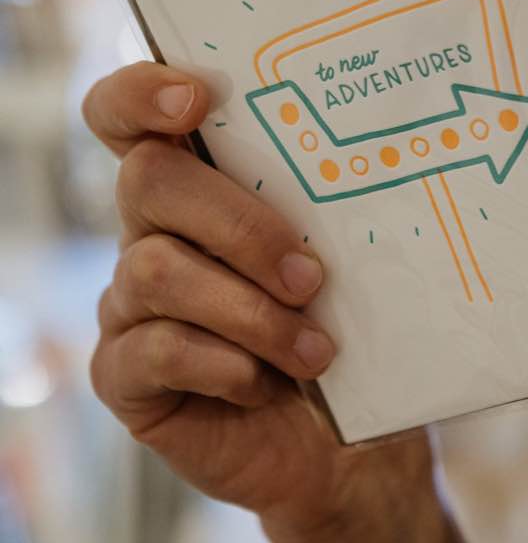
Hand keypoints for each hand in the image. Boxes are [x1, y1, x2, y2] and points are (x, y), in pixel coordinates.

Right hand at [82, 62, 432, 542]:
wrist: (346, 449)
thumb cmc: (352, 335)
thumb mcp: (354, 263)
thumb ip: (336, 211)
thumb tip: (388, 157)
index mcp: (199, 185)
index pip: (130, 114)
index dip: (142, 92)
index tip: (197, 97)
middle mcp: (151, 232)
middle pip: (149, 180)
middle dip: (238, 224)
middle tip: (312, 276)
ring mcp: (130, 304)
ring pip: (154, 271)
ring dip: (249, 311)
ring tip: (317, 349)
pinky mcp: (125, 374)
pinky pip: (155, 350)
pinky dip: (223, 364)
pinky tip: (265, 384)